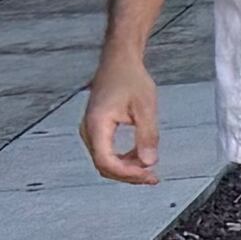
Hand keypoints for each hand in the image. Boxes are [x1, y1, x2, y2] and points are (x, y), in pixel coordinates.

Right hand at [82, 58, 162, 185]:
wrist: (119, 61)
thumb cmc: (130, 78)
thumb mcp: (145, 106)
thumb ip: (148, 135)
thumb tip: (149, 162)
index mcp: (97, 125)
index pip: (106, 161)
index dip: (127, 173)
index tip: (148, 174)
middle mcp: (88, 130)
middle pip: (104, 166)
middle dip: (129, 175)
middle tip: (152, 177)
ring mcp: (90, 131)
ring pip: (105, 161)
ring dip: (126, 168)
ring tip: (149, 169)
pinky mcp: (96, 130)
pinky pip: (106, 152)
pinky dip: (123, 159)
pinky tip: (140, 157)